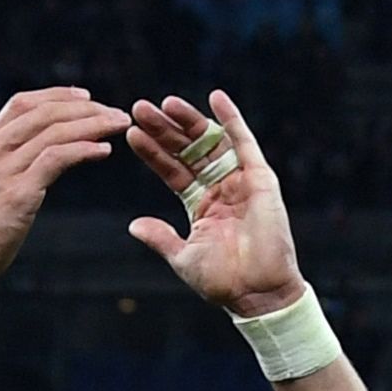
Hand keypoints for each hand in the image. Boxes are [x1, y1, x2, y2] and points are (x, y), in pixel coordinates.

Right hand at [0, 87, 129, 288]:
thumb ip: (7, 165)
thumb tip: (36, 156)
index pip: (22, 104)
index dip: (57, 96)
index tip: (86, 97)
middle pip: (44, 113)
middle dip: (85, 108)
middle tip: (116, 113)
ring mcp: (4, 169)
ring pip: (55, 132)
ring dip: (93, 124)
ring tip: (119, 125)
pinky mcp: (18, 192)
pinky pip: (56, 159)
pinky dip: (83, 150)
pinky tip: (104, 150)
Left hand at [125, 90, 306, 319]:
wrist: (258, 293)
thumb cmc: (224, 282)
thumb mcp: (183, 258)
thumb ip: (160, 238)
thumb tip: (133, 225)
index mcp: (201, 206)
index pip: (172, 171)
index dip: (153, 153)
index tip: (131, 134)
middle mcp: (220, 189)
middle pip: (188, 151)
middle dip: (164, 130)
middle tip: (139, 108)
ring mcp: (241, 182)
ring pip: (211, 142)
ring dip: (189, 121)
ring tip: (165, 103)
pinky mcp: (261, 179)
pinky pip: (245, 143)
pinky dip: (232, 119)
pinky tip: (216, 97)